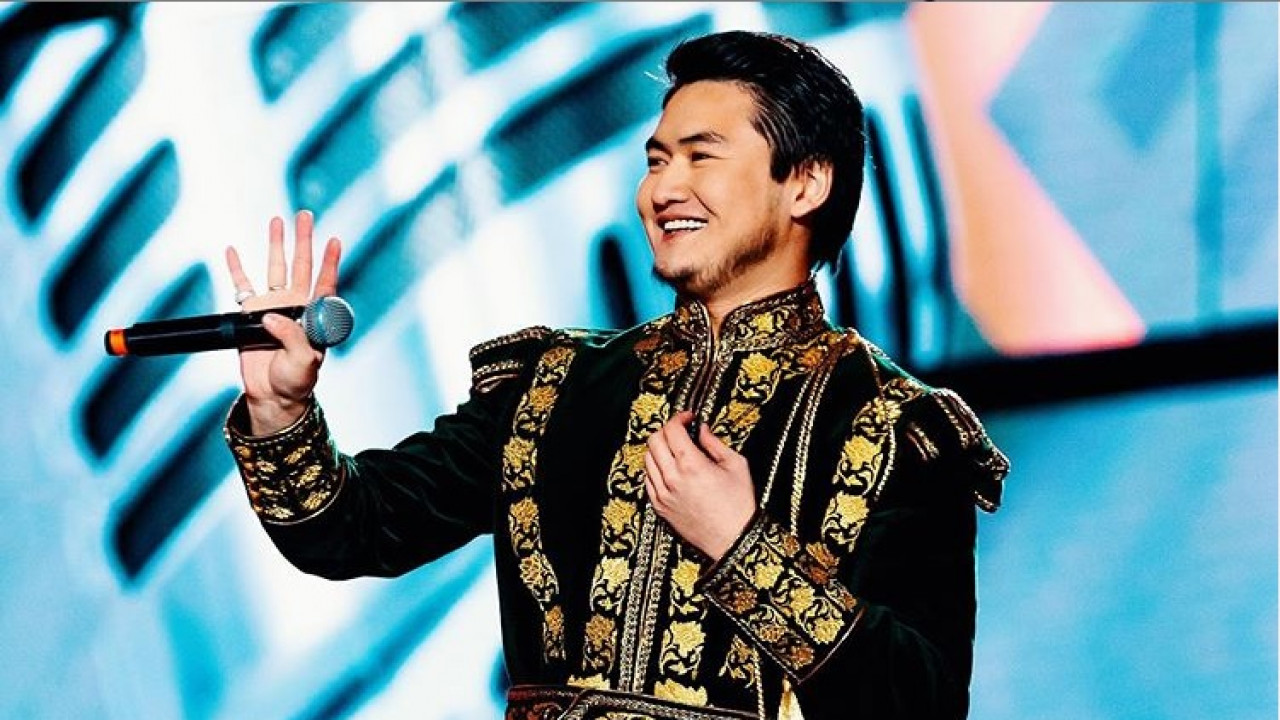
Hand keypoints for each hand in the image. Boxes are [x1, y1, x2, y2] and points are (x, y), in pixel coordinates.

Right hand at [225, 210, 341, 435]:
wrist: (273, 395)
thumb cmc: (297, 380)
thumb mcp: (304, 361)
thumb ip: (292, 337)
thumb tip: (271, 316)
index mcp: (314, 316)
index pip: (325, 283)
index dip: (330, 262)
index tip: (335, 239)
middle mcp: (295, 305)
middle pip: (300, 266)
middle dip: (303, 240)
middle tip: (305, 215)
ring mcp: (273, 307)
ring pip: (274, 269)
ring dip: (275, 245)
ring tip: (276, 221)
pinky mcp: (250, 316)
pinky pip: (242, 287)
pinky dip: (236, 268)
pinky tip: (233, 250)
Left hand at [644, 410, 756, 560]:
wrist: (734, 539)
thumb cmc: (738, 506)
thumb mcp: (736, 465)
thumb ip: (715, 443)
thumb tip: (702, 430)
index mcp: (691, 465)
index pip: (671, 430)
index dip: (679, 418)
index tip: (687, 418)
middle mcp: (672, 478)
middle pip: (654, 441)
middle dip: (666, 430)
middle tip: (680, 432)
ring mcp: (663, 494)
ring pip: (647, 459)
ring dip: (659, 449)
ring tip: (675, 450)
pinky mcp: (660, 507)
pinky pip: (648, 480)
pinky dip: (655, 470)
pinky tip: (669, 470)